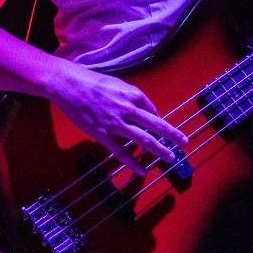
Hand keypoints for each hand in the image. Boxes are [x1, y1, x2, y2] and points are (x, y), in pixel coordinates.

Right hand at [49, 62, 187, 174]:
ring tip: (170, 158)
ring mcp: (116, 123)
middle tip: (184, 142)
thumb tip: (144, 108)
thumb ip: (130, 95)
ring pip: (144, 140)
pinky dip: (133, 163)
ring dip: (159, 150)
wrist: (68, 85)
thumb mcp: (116, 83)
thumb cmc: (90, 81)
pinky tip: (142, 170)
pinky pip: (122, 152)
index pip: (152, 111)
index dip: (158, 121)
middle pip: (156, 125)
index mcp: (132, 95)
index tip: (163, 129)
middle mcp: (128, 109)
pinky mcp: (103, 135)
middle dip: (172, 135)